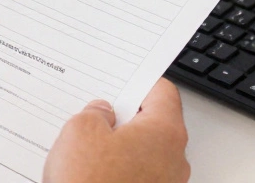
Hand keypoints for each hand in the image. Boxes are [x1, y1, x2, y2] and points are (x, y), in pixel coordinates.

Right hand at [43, 79, 189, 182]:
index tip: (124, 81)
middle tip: (97, 116)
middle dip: (125, 118)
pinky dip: (119, 171)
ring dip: (121, 148)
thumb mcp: (80, 130)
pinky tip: (92, 173)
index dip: (139, 83)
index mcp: (165, 132)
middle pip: (155, 124)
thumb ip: (95, 112)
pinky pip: (138, 177)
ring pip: (145, 153)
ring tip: (88, 149)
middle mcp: (174, 160)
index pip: (163, 92)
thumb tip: (102, 114)